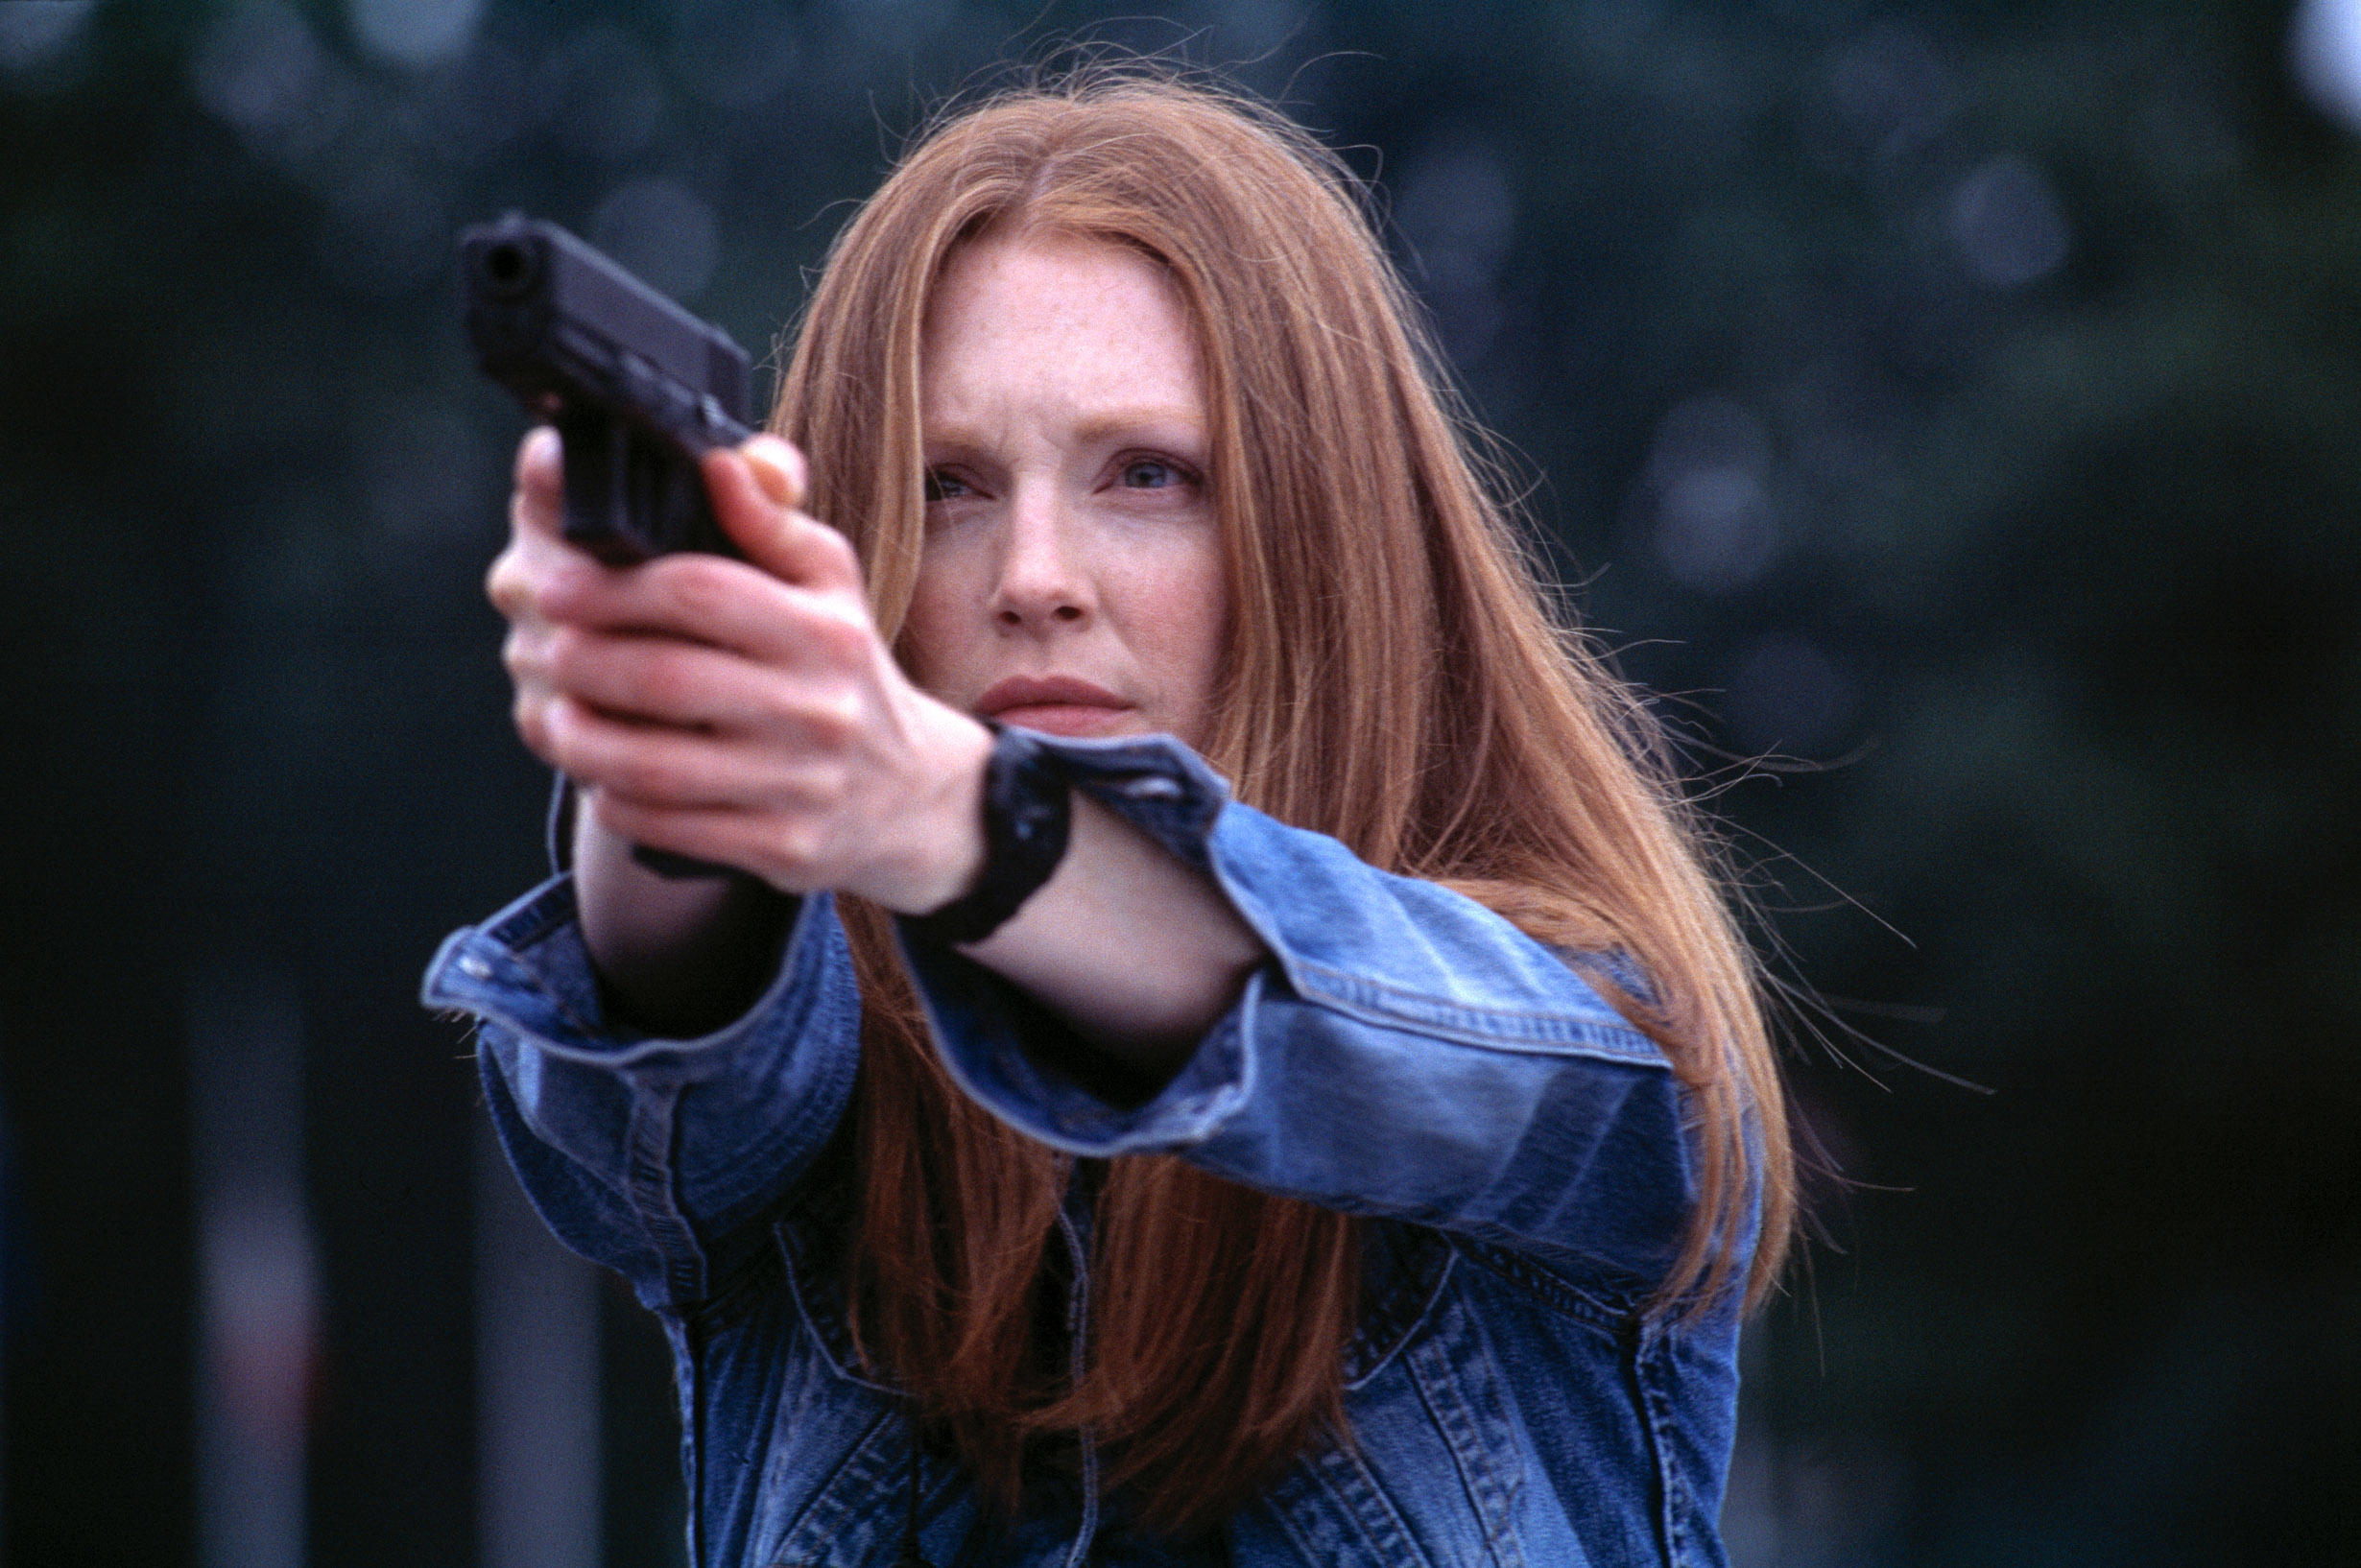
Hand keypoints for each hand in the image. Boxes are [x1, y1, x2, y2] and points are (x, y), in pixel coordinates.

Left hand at [485, 426, 992, 912]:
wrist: (911, 793)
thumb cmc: (845, 670)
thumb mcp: (828, 586)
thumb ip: (769, 521)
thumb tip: (717, 462)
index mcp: (824, 630)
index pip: (700, 590)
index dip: (613, 586)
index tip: (559, 583)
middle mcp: (818, 707)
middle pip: (664, 679)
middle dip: (584, 661)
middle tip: (549, 649)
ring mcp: (800, 784)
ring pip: (655, 763)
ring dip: (584, 738)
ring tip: (559, 715)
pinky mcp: (782, 846)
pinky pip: (669, 824)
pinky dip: (617, 798)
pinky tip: (603, 775)